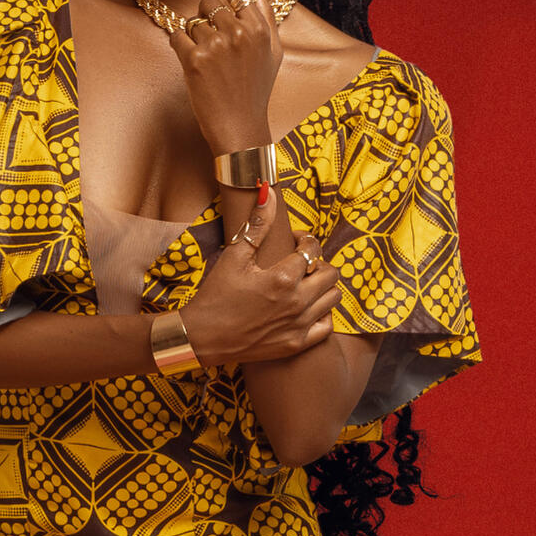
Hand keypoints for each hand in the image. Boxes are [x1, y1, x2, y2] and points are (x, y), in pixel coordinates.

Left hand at [165, 0, 284, 156]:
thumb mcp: (273, 51)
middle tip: (210, 36)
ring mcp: (215, 46)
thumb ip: (265, 13)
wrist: (240, 126)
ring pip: (192, 21)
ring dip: (194, 36)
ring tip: (208, 59)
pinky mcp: (194, 61)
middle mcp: (238, 33)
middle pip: (209, 3)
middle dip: (205, 15)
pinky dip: (180, 46)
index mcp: (259, 28)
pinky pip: (177, 36)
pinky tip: (193, 62)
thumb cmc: (256, 89)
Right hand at [180, 196, 339, 366]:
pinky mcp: (296, 344)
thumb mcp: (234, 256)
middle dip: (319, 262)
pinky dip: (323, 314)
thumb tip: (267, 191)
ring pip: (333, 298)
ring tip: (305, 284)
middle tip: (301, 262)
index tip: (295, 241)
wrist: (202, 338)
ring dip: (324, 286)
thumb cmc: (215, 295)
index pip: (312, 250)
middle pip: (331, 273)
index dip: (306, 240)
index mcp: (282, 278)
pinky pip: (327, 326)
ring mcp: (299, 325)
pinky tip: (307, 307)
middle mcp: (296, 302)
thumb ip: (256, 225)